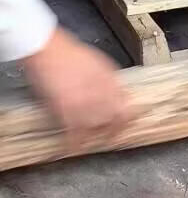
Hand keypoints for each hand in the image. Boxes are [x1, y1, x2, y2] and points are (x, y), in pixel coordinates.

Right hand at [22, 28, 131, 149]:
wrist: (50, 50)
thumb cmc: (72, 54)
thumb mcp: (100, 63)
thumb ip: (110, 80)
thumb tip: (117, 94)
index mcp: (112, 80)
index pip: (127, 106)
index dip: (128, 118)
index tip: (127, 124)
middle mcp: (102, 92)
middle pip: (115, 119)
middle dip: (114, 130)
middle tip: (110, 137)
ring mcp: (85, 102)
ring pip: (97, 128)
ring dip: (94, 136)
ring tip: (91, 142)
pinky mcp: (67, 110)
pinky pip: (75, 134)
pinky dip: (75, 143)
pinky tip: (73, 147)